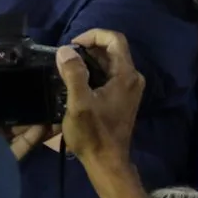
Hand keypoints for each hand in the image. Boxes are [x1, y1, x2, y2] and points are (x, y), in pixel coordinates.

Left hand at [0, 72, 57, 159]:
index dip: (3, 99)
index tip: (17, 84)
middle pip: (9, 121)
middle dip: (25, 110)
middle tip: (42, 93)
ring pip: (19, 133)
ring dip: (36, 122)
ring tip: (52, 106)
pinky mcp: (5, 162)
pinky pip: (22, 147)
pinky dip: (35, 137)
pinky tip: (48, 123)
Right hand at [56, 29, 143, 162]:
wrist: (107, 162)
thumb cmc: (93, 134)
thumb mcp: (79, 103)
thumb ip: (73, 74)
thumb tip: (65, 50)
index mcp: (126, 75)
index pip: (115, 39)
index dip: (93, 35)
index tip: (72, 44)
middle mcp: (132, 78)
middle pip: (113, 49)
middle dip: (89, 47)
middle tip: (66, 56)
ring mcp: (129, 88)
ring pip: (111, 62)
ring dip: (90, 60)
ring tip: (68, 67)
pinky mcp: (123, 98)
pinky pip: (110, 75)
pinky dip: (94, 71)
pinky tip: (77, 81)